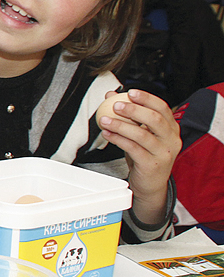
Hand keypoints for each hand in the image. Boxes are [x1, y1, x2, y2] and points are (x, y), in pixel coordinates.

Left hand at [98, 89, 180, 225]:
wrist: (150, 184)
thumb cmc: (146, 155)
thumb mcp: (140, 134)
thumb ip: (128, 115)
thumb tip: (112, 95)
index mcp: (171, 128)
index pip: (162, 108)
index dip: (147, 99)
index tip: (131, 92)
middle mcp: (171, 139)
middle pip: (155, 120)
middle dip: (134, 110)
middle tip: (116, 105)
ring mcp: (163, 153)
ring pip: (142, 135)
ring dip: (121, 125)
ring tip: (105, 120)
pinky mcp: (152, 165)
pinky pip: (133, 149)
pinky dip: (118, 139)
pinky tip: (108, 134)